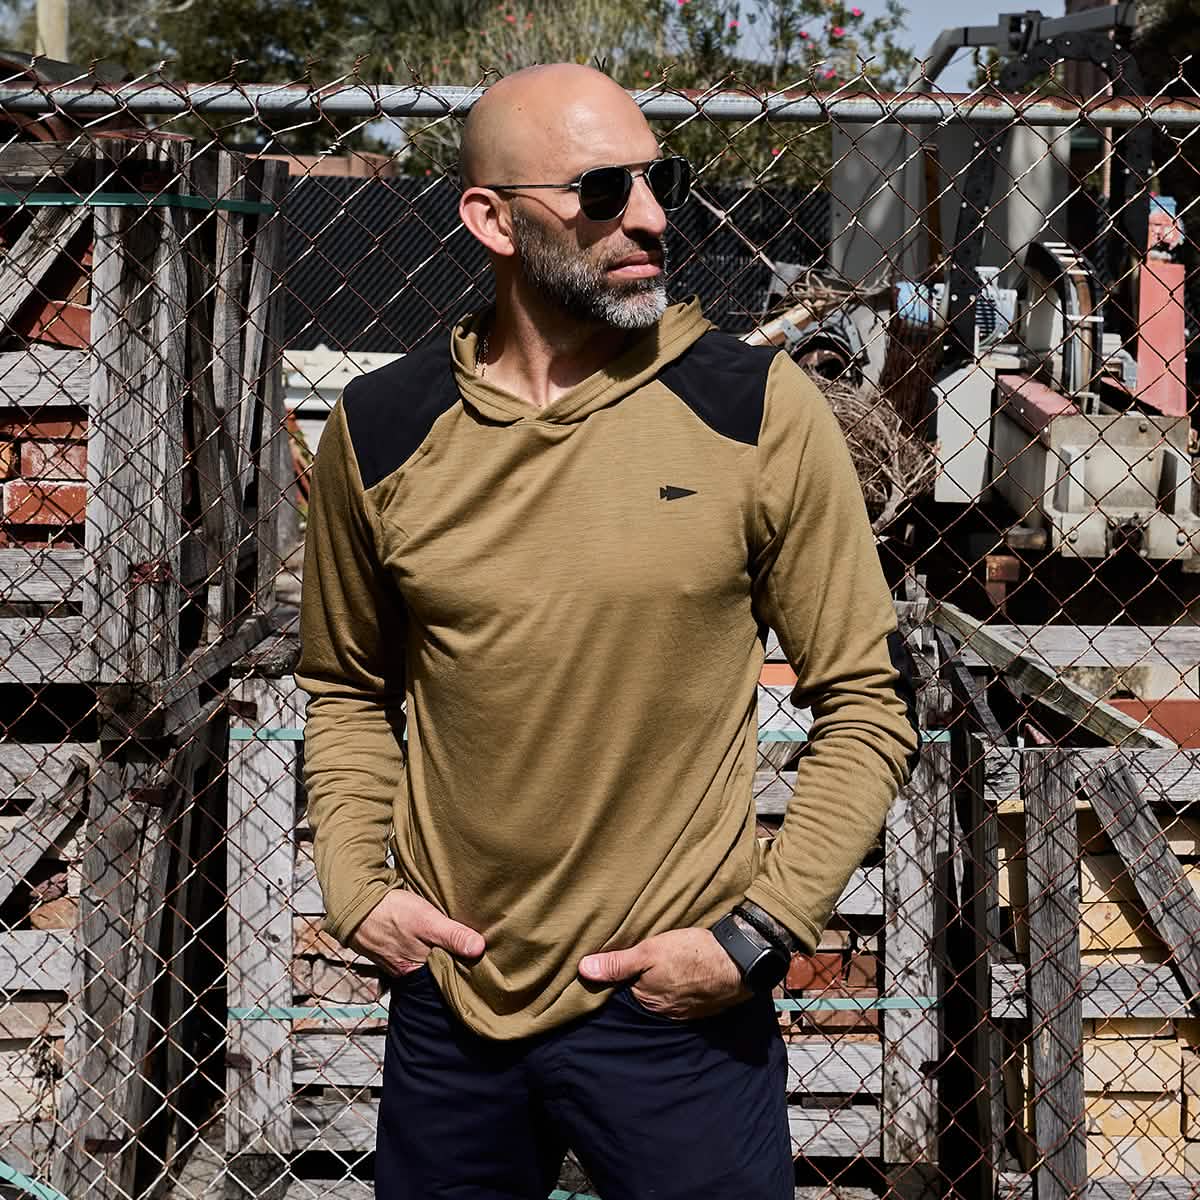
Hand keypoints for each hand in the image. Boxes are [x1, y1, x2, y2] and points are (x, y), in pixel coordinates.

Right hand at [350, 889, 484, 978]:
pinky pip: (408, 952)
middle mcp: (404, 970)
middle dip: (448, 962)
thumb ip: (452, 935)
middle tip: (468, 953)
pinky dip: (418, 948)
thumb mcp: (427, 921)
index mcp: (416, 970)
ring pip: (421, 961)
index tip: (479, 962)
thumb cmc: (392, 912)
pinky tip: (425, 939)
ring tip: (451, 946)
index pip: (446, 976)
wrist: (355, 902)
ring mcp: (394, 961)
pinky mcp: (387, 949)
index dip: (461, 969)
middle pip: (434, 969)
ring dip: (434, 954)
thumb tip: (479, 949)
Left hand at [577, 927, 751, 1019]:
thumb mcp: (650, 951)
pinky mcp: (702, 1006)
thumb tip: (584, 969)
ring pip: (663, 996)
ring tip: (663, 966)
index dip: (618, 975)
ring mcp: (685, 1012)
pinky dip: (679, 987)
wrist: (739, 963)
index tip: (615, 962)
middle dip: (639, 981)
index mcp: (647, 1000)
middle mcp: (664, 1012)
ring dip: (661, 984)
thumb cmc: (692, 954)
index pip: (623, 989)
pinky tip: (682, 973)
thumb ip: (618, 963)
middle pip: (643, 994)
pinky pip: (682, 998)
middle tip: (641, 960)